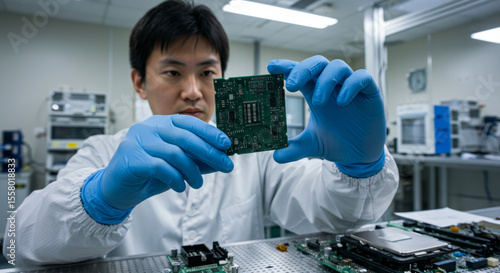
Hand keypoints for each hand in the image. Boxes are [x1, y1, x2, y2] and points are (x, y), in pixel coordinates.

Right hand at [81, 115, 232, 223]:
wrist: (116, 189)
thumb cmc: (147, 173)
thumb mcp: (176, 165)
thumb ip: (196, 160)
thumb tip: (221, 159)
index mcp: (160, 123)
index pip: (189, 123)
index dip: (210, 133)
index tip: (226, 144)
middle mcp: (148, 128)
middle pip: (185, 137)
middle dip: (209, 152)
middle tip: (225, 165)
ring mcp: (138, 142)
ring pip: (175, 153)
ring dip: (192, 171)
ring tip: (197, 183)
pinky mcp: (131, 159)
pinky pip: (161, 167)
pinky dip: (175, 178)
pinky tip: (180, 186)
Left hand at [267, 56, 385, 177]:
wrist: (361, 155)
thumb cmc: (337, 142)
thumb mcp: (313, 145)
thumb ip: (295, 148)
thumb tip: (276, 156)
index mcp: (314, 92)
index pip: (300, 72)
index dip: (286, 66)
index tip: (271, 67)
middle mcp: (332, 86)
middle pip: (317, 64)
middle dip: (303, 70)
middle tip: (291, 85)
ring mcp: (350, 87)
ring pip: (337, 66)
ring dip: (325, 80)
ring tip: (317, 102)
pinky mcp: (370, 92)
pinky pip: (362, 78)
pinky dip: (351, 86)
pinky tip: (342, 102)